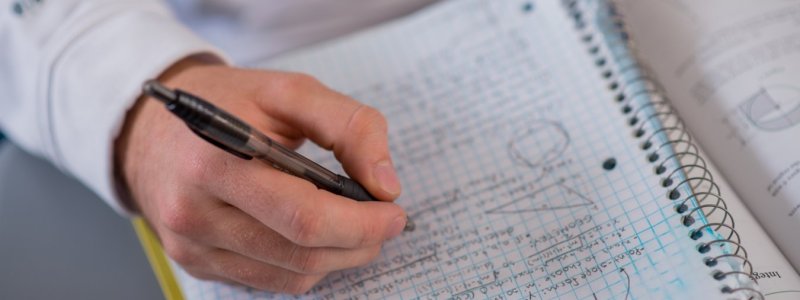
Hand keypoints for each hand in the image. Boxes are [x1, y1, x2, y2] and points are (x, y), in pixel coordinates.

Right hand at [115, 57, 406, 293]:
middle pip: (301, 253)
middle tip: (385, 222)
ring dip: (338, 257)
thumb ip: (349, 126)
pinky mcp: (195, 263)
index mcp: (216, 162)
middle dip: (359, 242)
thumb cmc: (226, 103)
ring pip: (291, 275)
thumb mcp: (290, 91)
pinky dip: (306, 265)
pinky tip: (317, 237)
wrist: (150, 127)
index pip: (303, 216)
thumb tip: (386, 185)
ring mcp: (192, 245)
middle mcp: (196, 212)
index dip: (360, 224)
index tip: (394, 212)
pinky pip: (269, 281)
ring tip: (355, 227)